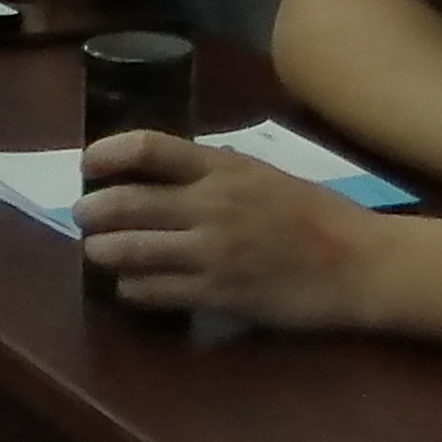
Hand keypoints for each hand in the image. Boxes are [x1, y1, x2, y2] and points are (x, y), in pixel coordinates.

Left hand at [75, 131, 387, 327]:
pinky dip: (132, 288)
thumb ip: (214, 172)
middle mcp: (211, 206)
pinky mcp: (218, 294)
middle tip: (82, 217)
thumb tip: (163, 172)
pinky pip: (154, 291)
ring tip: (98, 252)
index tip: (88, 164)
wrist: (359, 263)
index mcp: (223, 168)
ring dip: (102, 251)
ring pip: (129, 251)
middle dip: (91, 211)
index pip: (148, 148)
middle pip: (126, 203)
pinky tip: (132, 287)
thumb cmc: (316, 215)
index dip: (106, 153)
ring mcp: (212, 252)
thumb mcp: (263, 175)